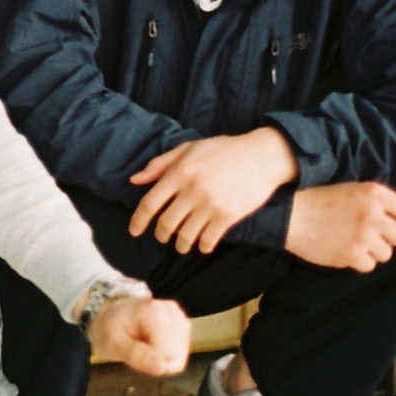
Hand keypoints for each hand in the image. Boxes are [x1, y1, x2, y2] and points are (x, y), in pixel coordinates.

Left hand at [85, 295, 190, 375]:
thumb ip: (135, 354)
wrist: (113, 312)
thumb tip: (160, 368)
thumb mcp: (111, 342)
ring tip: (142, 344)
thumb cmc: (111, 325)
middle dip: (155, 359)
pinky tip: (151, 344)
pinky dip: (164, 356)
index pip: (167, 354)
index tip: (132, 348)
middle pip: (174, 357)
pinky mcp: (184, 329)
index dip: (149, 359)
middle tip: (136, 346)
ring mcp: (181, 320)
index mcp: (156, 312)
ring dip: (159, 358)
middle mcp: (173, 313)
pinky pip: (179, 357)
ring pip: (178, 359)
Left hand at [128, 128, 298, 253]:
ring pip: (186, 235)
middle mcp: (192, 190)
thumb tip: (135, 180)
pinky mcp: (229, 216)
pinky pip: (208, 240)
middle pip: (166, 223)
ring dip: (180, 245)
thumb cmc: (222, 150)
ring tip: (181, 245)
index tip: (134, 231)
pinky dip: (202, 247)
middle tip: (161, 237)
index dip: (138, 220)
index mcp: (179, 172)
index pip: (150, 203)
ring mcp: (211, 204)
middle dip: (160, 235)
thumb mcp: (188, 149)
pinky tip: (201, 246)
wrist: (262, 156)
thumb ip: (160, 164)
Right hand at [284, 182, 395, 270]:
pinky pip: (369, 265)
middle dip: (387, 238)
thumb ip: (376, 201)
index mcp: (375, 194)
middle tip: (369, 234)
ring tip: (352, 241)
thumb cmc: (317, 199)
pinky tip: (343, 249)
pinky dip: (358, 261)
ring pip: (386, 254)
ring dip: (372, 250)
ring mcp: (363, 236)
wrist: (290, 214)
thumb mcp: (351, 189)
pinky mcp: (351, 254)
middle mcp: (373, 215)